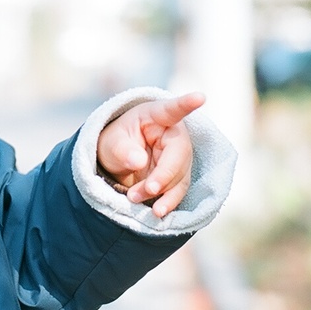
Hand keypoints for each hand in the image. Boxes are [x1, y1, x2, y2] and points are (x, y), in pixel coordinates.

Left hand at [96, 93, 204, 217]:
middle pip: (180, 154)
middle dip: (164, 175)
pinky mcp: (178, 176)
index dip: (186, 104)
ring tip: (134, 199)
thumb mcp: (110, 143)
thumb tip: (139, 162)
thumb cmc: (115, 143)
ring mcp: (178, 156)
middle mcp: (173, 134)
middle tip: (147, 190)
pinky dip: (167, 202)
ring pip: (180, 177)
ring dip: (161, 192)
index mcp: (155, 116)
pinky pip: (178, 191)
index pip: (172, 109)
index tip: (200, 97)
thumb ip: (122, 149)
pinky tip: (156, 212)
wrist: (117, 161)